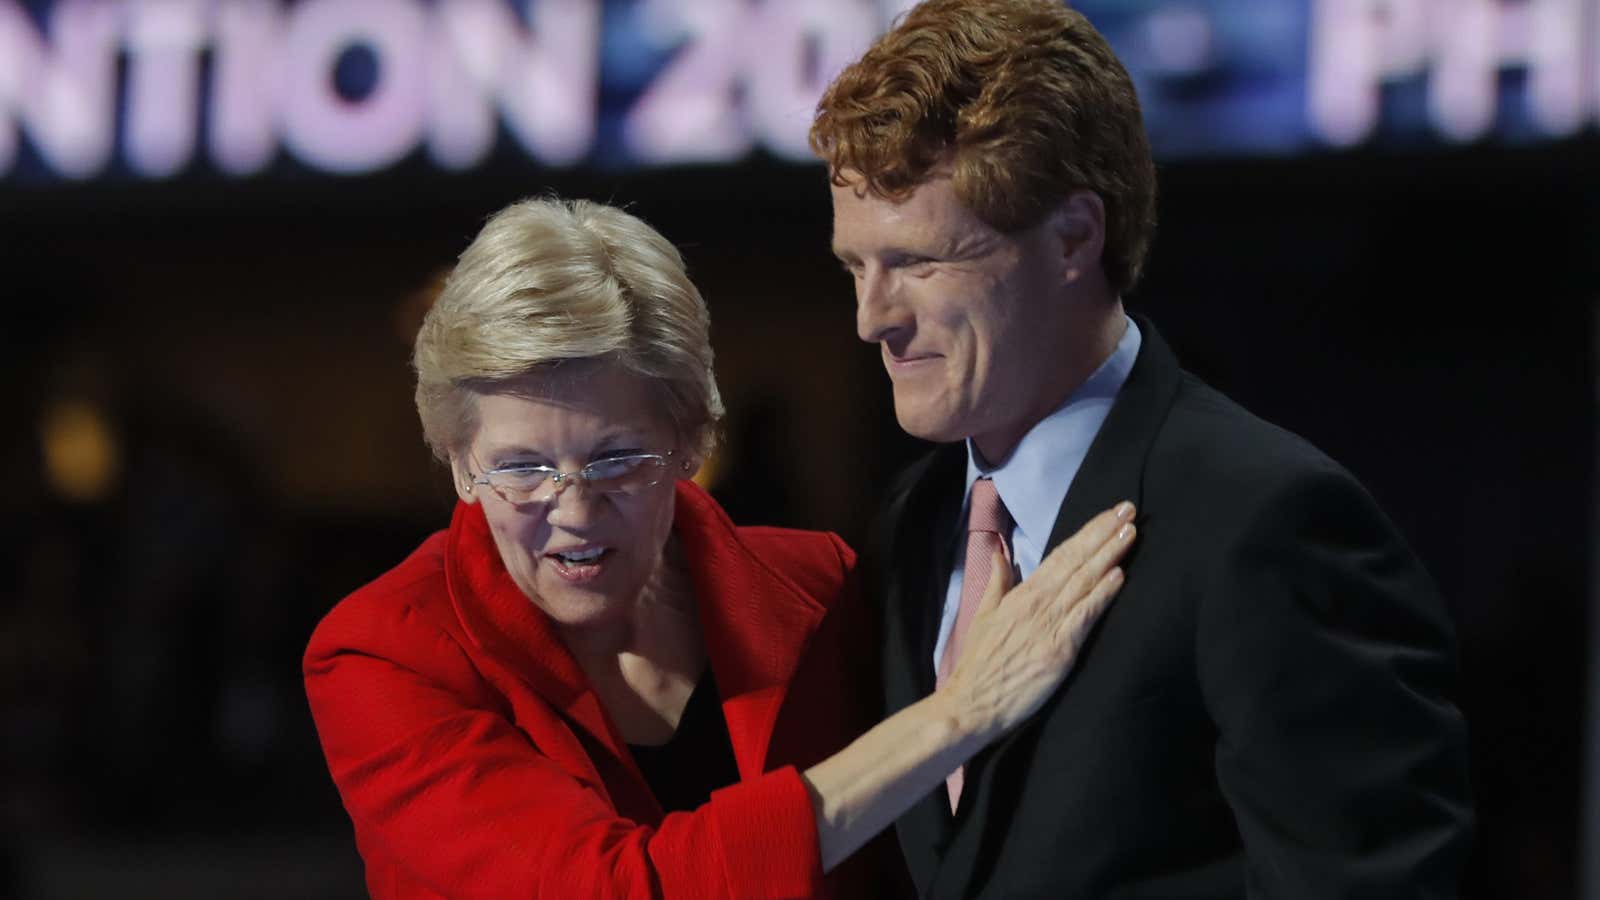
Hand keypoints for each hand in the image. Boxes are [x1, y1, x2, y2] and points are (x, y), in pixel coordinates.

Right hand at [938, 501, 1135, 743]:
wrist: (972, 703)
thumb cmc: (978, 664)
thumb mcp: (982, 615)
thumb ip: (997, 583)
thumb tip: (1000, 553)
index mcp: (1021, 595)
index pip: (1060, 555)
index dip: (1087, 533)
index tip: (1108, 515)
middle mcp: (1037, 604)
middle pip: (1076, 561)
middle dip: (1104, 534)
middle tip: (1129, 509)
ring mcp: (1049, 626)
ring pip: (1083, 582)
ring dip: (1109, 556)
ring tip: (1130, 533)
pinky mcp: (1059, 650)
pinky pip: (1084, 616)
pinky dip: (1102, 594)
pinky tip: (1119, 575)